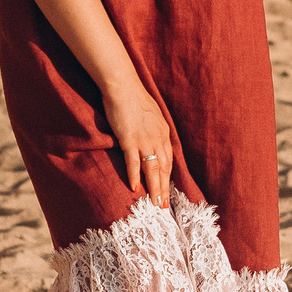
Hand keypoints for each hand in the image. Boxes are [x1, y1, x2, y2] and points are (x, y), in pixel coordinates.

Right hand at [103, 82, 174, 205]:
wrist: (123, 86)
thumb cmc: (134, 97)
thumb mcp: (152, 114)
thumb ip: (153, 128)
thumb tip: (152, 137)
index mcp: (163, 132)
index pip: (168, 160)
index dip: (168, 177)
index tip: (167, 190)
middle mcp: (158, 138)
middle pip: (163, 168)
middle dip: (164, 188)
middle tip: (163, 204)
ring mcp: (144, 140)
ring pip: (152, 169)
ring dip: (154, 187)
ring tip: (155, 202)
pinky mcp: (129, 140)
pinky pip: (133, 162)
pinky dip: (134, 176)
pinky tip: (135, 188)